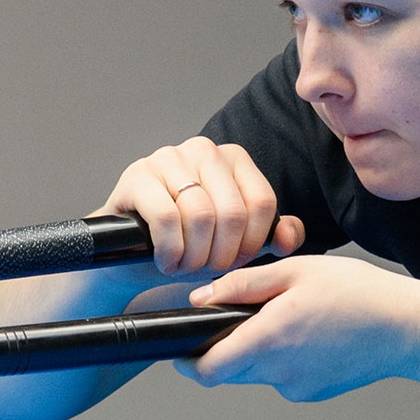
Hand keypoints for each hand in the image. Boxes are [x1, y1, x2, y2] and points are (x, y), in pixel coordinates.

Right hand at [103, 138, 304, 277]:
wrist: (130, 253)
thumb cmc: (186, 244)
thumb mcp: (235, 243)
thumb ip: (270, 237)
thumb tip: (288, 234)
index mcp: (233, 158)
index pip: (262, 203)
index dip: (252, 244)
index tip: (234, 262)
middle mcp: (203, 150)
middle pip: (233, 213)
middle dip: (221, 255)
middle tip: (205, 270)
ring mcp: (167, 158)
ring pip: (201, 216)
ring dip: (194, 257)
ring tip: (184, 267)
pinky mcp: (137, 176)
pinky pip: (167, 219)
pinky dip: (171, 251)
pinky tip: (166, 261)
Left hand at [179, 256, 419, 400]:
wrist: (411, 329)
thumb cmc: (360, 294)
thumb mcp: (296, 271)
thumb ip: (242, 284)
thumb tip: (200, 299)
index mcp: (269, 340)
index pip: (206, 371)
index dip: (185, 361)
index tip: (179, 346)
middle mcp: (279, 373)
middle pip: (227, 372)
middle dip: (222, 348)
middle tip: (236, 317)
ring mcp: (297, 387)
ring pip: (255, 372)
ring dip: (255, 350)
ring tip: (287, 317)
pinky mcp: (314, 392)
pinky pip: (282, 376)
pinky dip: (283, 357)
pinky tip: (309, 333)